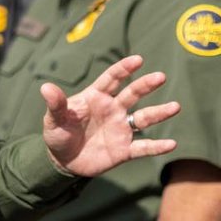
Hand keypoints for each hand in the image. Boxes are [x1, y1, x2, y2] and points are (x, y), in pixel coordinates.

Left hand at [40, 54, 178, 176]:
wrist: (62, 161)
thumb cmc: (58, 134)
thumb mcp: (53, 120)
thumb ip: (55, 104)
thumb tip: (45, 87)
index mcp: (96, 97)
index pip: (112, 79)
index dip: (124, 69)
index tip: (138, 60)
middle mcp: (113, 110)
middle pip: (132, 94)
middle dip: (146, 85)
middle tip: (160, 77)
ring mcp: (120, 129)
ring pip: (143, 118)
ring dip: (159, 113)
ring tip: (175, 107)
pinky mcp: (124, 150)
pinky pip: (143, 147)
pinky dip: (157, 146)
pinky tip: (172, 144)